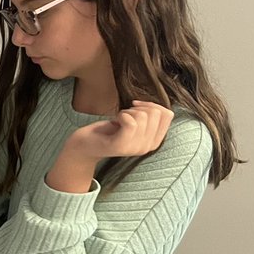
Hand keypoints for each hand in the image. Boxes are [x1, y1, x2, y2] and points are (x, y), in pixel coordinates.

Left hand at [47, 101, 173, 191]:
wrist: (85, 145)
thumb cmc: (109, 130)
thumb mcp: (135, 123)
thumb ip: (150, 117)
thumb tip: (159, 106)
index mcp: (154, 141)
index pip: (168, 114)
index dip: (152, 105)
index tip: (136, 107)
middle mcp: (148, 147)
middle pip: (156, 113)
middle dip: (138, 108)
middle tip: (124, 116)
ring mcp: (135, 148)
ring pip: (143, 116)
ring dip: (127, 112)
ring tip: (118, 121)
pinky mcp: (120, 145)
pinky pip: (130, 122)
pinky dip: (121, 115)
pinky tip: (114, 121)